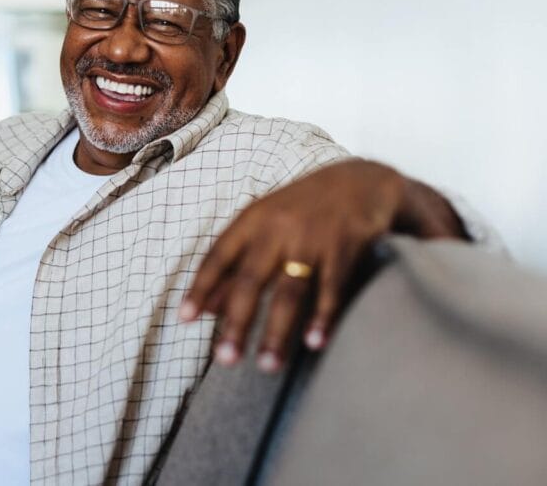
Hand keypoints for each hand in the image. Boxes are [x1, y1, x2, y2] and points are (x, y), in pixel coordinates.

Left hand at [179, 159, 466, 371]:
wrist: (362, 180)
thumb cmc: (303, 209)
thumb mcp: (264, 225)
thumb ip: (234, 266)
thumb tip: (203, 309)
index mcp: (253, 220)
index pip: (219, 256)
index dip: (201, 287)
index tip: (184, 319)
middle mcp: (279, 228)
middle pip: (251, 280)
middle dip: (237, 322)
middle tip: (225, 360)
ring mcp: (313, 237)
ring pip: (290, 291)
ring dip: (278, 331)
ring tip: (267, 366)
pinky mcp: (346, 245)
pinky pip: (332, 287)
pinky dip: (322, 316)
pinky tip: (314, 343)